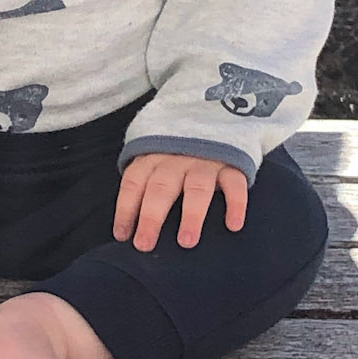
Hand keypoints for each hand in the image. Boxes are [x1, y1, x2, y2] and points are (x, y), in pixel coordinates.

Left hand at [114, 153, 248, 250]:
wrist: (218, 113)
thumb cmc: (179, 150)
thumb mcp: (156, 155)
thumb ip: (146, 180)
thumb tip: (129, 225)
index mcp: (153, 156)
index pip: (134, 182)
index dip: (126, 209)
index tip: (122, 236)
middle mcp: (177, 157)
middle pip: (161, 188)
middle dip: (151, 217)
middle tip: (144, 245)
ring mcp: (206, 159)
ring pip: (196, 188)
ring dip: (191, 215)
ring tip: (186, 241)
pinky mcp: (233, 162)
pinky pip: (235, 183)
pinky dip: (235, 204)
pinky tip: (233, 225)